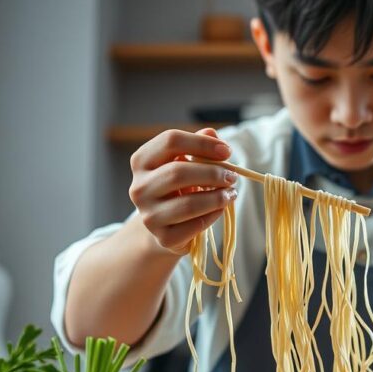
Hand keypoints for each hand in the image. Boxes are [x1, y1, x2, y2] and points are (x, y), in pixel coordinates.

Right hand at [128, 127, 238, 255]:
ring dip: (217, 197)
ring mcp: (149, 216)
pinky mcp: (164, 238)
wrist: (165, 226)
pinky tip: (221, 209)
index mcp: (142, 162)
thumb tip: (212, 133)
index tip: (227, 151)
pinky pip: (195, 225)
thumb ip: (197, 146)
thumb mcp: (185, 163)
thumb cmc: (178, 188)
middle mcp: (139, 188)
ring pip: (188, 204)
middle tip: (233, 176)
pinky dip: (214, 215)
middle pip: (179, 172)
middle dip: (213, 173)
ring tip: (231, 193)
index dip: (202, 143)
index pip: (170, 141)